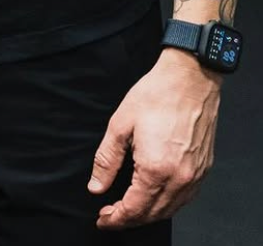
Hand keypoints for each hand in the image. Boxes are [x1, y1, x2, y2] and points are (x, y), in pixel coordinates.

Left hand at [88, 48, 221, 228]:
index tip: (102, 219)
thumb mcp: (119, 124)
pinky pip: (184, 199)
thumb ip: (106, 159)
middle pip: (152, 214)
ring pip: (170, 210)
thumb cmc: (155, 96)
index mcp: (156, 169)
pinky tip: (154, 198)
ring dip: (148, 215)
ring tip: (128, 211)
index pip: (134, 208)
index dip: (116, 218)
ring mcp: (194, 176)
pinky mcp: (203, 169)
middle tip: (110, 217)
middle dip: (129, 220)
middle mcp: (179, 178)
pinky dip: (167, 205)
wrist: (189, 80)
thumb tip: (96, 186)